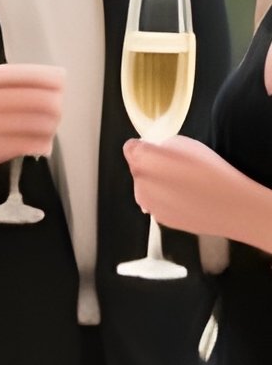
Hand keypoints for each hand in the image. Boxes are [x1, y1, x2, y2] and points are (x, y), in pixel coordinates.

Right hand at [0, 64, 65, 195]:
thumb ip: (8, 86)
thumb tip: (52, 83)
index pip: (23, 74)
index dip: (47, 77)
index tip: (62, 81)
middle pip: (35, 98)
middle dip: (54, 104)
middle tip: (58, 110)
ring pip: (36, 122)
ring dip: (51, 127)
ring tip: (50, 130)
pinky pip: (28, 144)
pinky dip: (42, 145)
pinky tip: (43, 145)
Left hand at [126, 136, 265, 245]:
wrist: (233, 207)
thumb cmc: (210, 170)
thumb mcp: (182, 144)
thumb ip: (158, 147)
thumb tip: (149, 153)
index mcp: (142, 160)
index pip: (131, 148)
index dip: (144, 147)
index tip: (157, 151)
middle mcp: (139, 183)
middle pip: (138, 169)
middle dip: (151, 167)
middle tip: (177, 169)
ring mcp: (150, 205)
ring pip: (146, 188)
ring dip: (156, 185)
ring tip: (184, 186)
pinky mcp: (162, 220)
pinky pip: (158, 204)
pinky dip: (167, 201)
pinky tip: (186, 201)